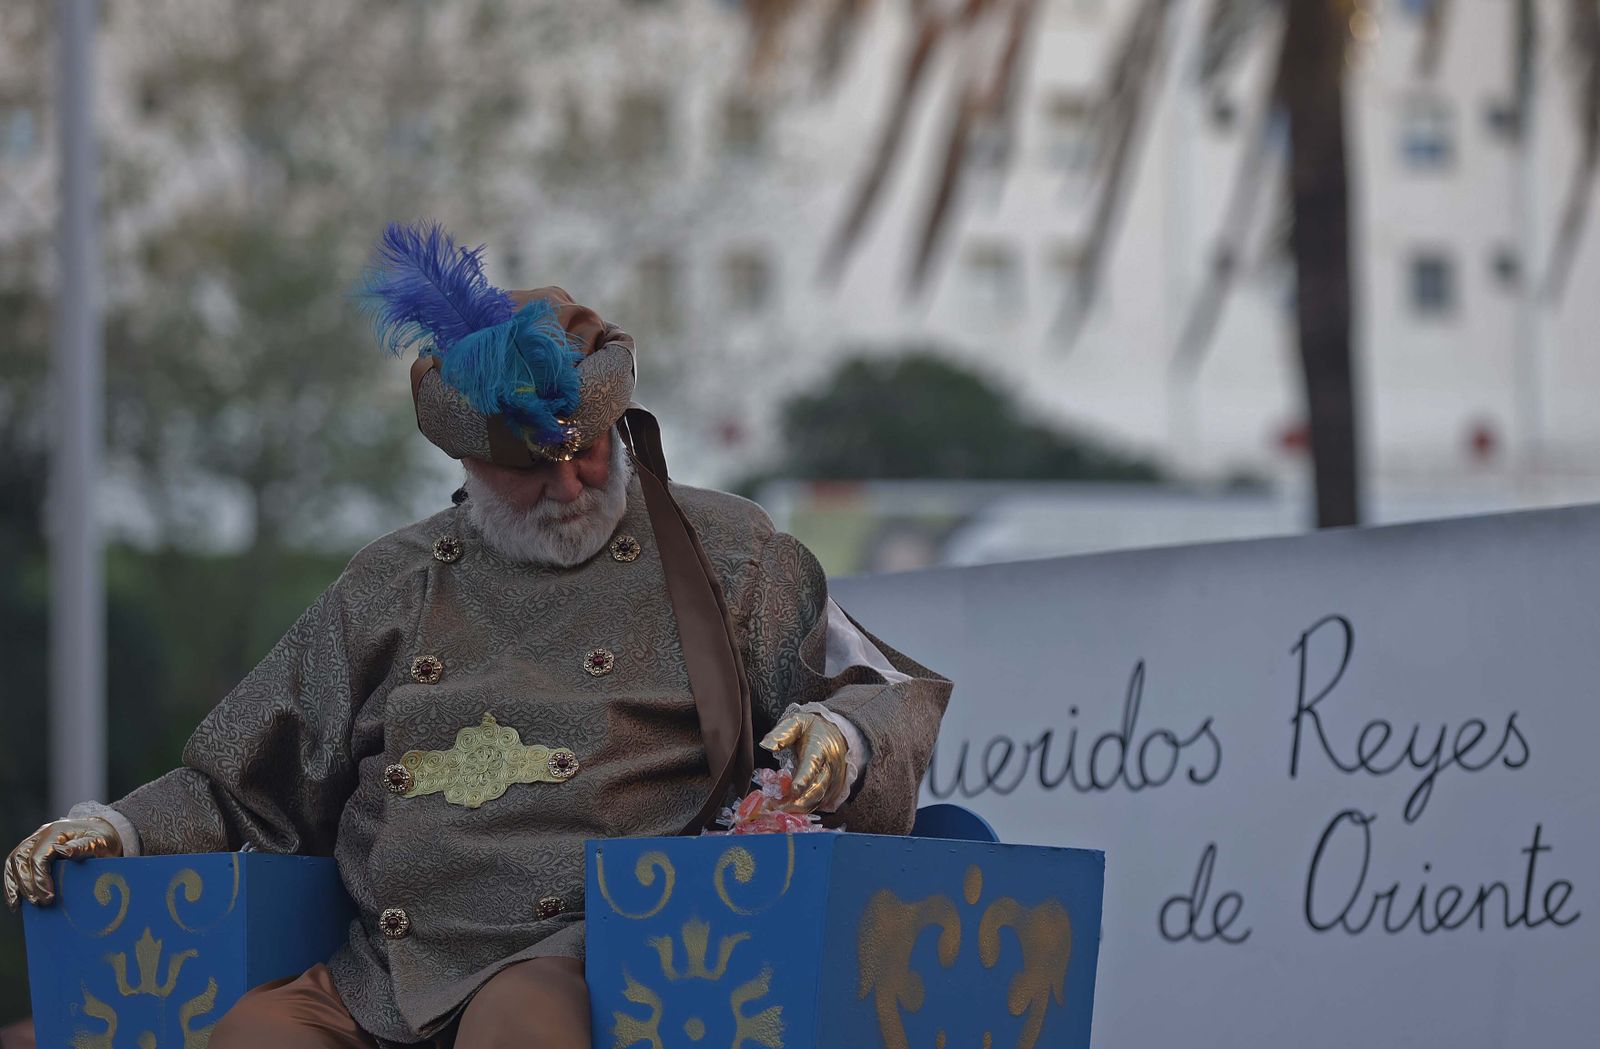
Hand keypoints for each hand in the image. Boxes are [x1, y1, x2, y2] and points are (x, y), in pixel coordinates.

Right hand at [4, 816, 122, 910]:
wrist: (105, 831)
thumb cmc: (103, 838)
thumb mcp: (100, 842)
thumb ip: (82, 847)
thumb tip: (63, 851)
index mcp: (57, 831)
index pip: (38, 856)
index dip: (39, 879)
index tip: (48, 898)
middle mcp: (42, 833)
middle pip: (21, 859)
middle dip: (27, 885)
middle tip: (39, 903)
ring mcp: (35, 840)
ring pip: (14, 861)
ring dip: (14, 884)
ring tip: (19, 905)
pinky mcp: (32, 849)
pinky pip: (15, 865)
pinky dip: (13, 882)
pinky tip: (16, 899)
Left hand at [759, 707, 847, 813]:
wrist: (838, 733)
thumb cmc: (812, 729)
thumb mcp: (797, 722)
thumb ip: (782, 733)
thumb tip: (765, 745)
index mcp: (819, 749)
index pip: (812, 766)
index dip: (803, 780)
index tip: (792, 791)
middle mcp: (830, 767)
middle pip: (817, 789)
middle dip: (796, 802)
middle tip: (774, 808)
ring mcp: (834, 780)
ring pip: (819, 800)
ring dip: (799, 808)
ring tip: (778, 811)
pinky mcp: (835, 789)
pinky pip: (822, 803)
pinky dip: (806, 809)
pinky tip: (790, 810)